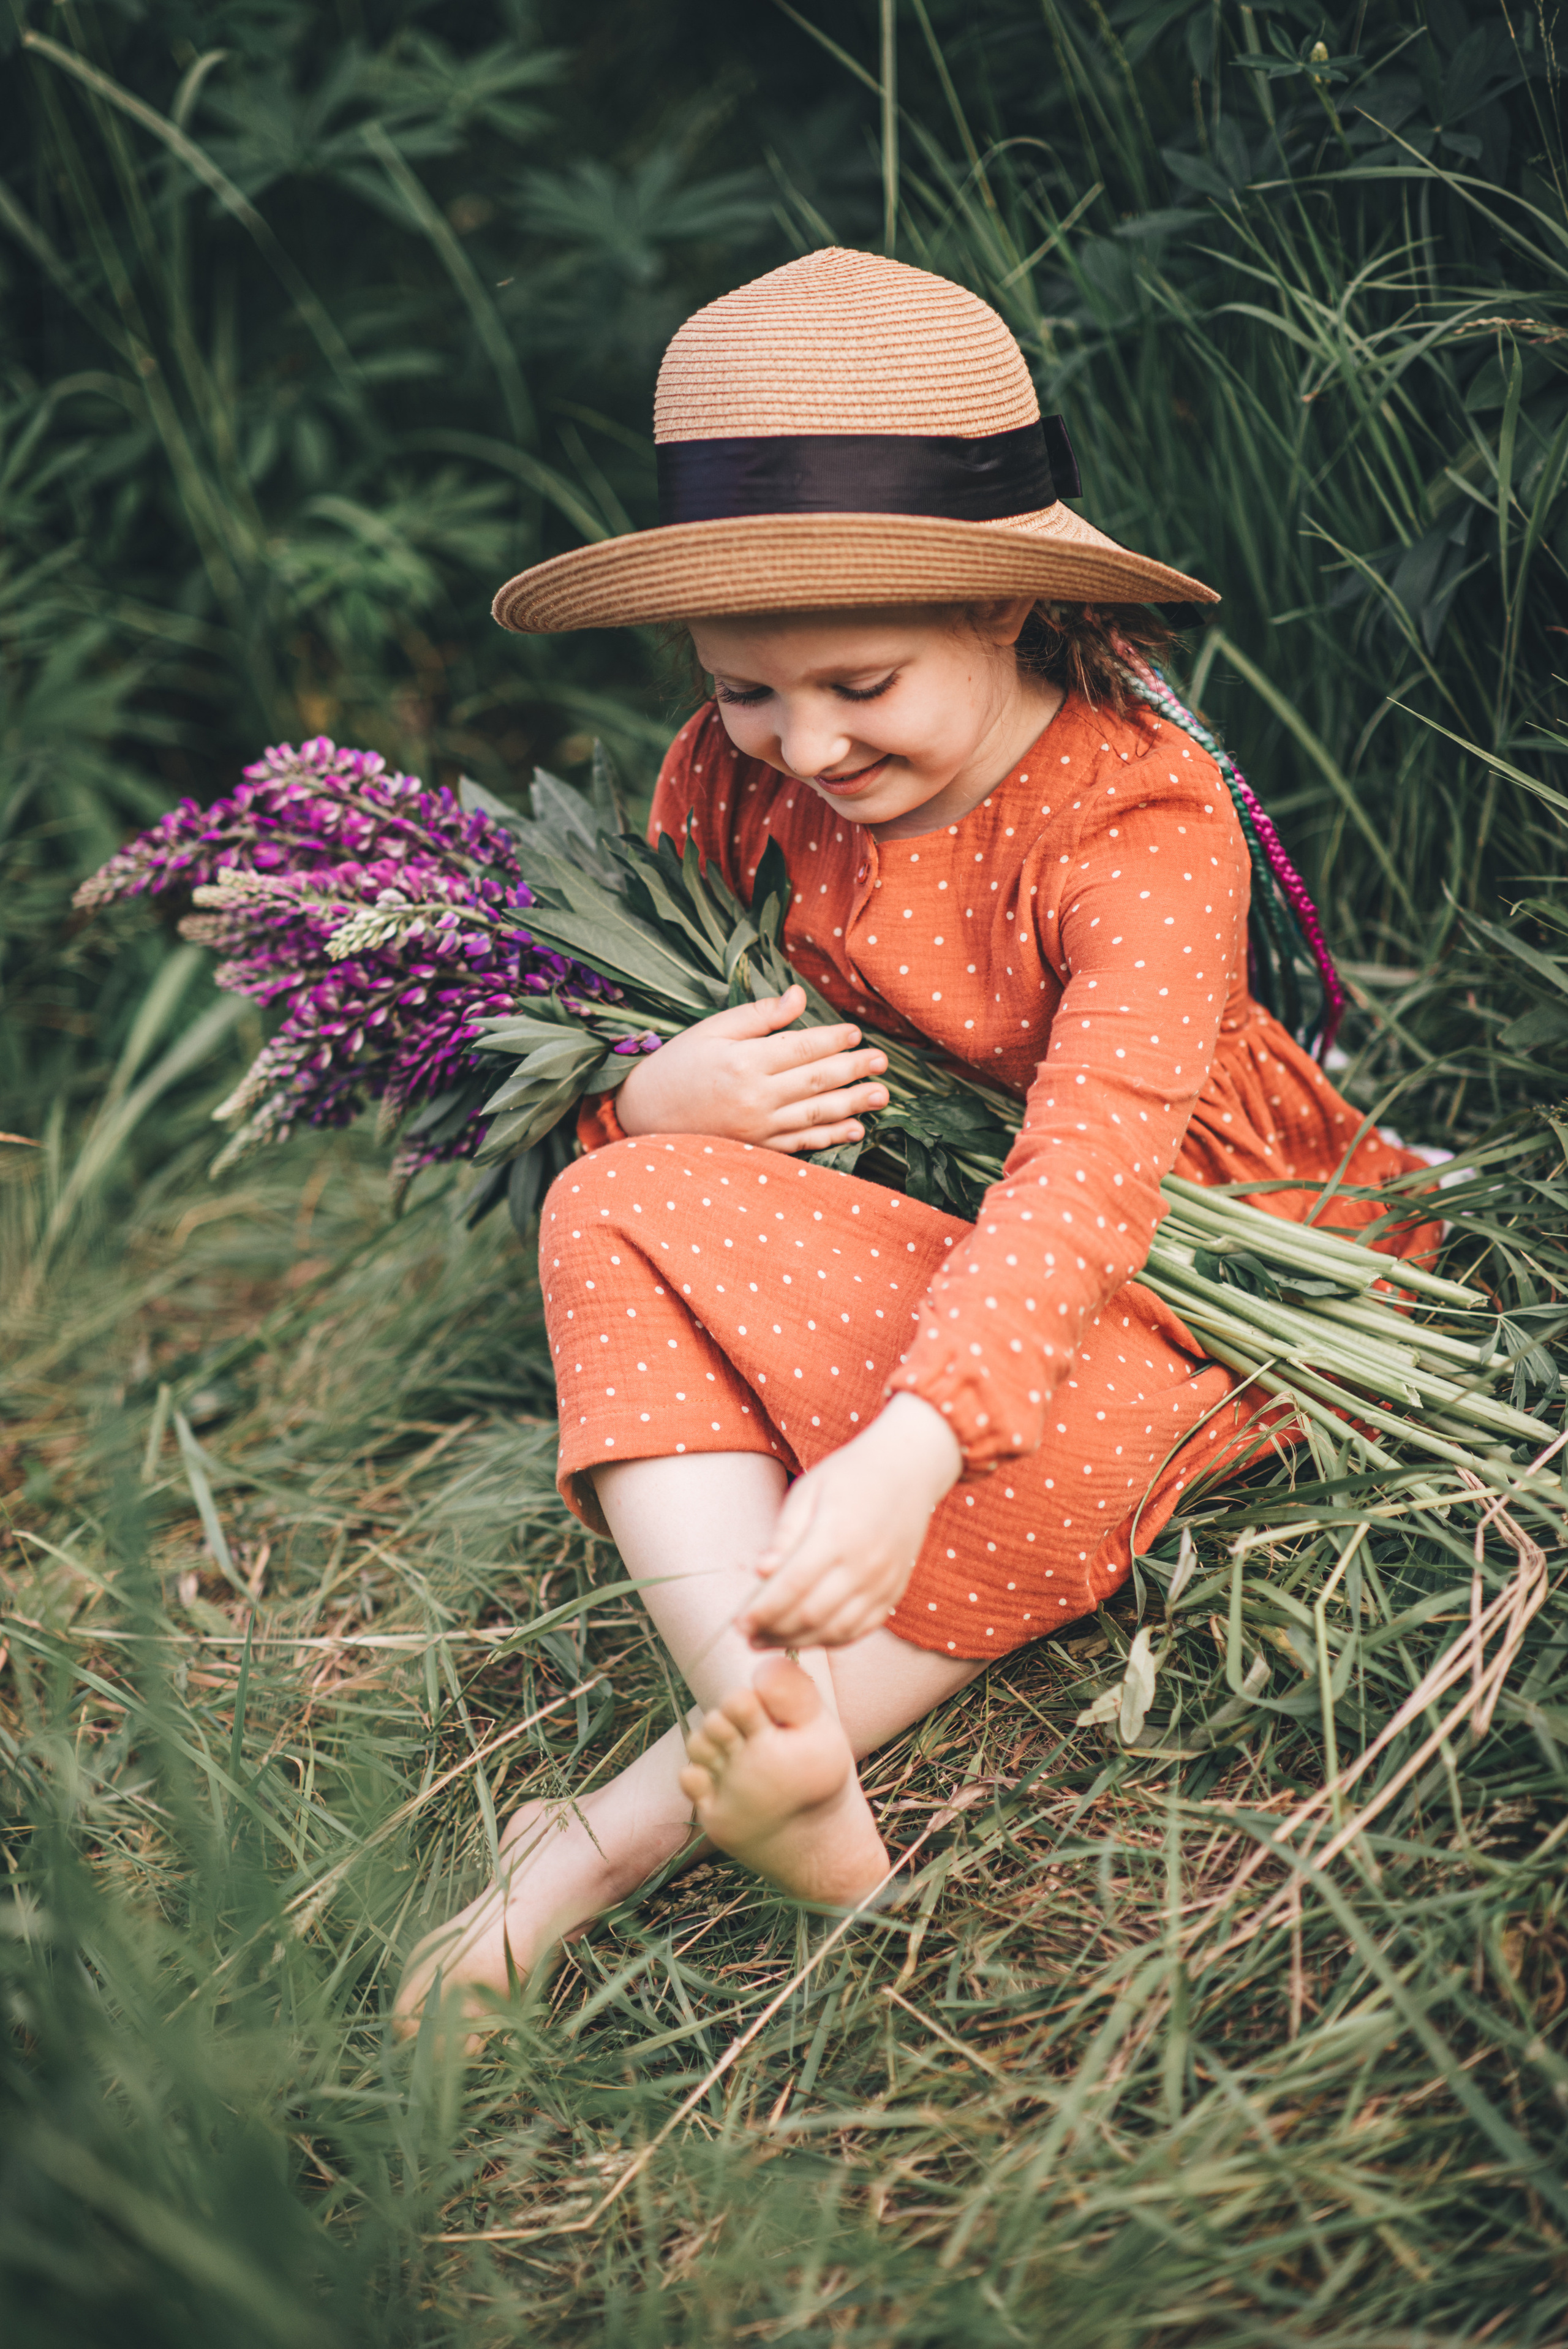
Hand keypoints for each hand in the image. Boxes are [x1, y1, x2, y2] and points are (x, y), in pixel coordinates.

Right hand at [615, 984, 888, 1152]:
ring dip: (852, 1105)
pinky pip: (801, 1144)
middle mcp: (754, 1097)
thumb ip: (759, 1016)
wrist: (643, 1113)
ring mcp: (757, 1127)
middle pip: (816, 1081)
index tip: (856, 1034)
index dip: (832, 1040)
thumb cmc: (678, 1065)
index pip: (800, 1048)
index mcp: (743, 1061)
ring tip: (881, 1096)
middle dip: (853, 1071)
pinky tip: (854, 1130)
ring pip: (815, 1115)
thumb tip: (799, 997)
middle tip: (882, 1063)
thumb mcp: (713, 1029)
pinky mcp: (756, 1147)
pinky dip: (829, 1138)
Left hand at [738, 1395, 963, 1648]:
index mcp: (838, 1534)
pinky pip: (861, 1629)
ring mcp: (884, 1582)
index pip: (793, 1586)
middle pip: (812, 1614)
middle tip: (747, 1637)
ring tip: (769, 1642)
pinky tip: (806, 1637)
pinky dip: (832, 1640)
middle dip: (774, 1631)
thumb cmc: (850, 1475)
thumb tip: (761, 1572)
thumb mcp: (808, 1490)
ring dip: (799, 1642)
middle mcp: (865, 1564)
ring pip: (837, 1630)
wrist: (908, 1469)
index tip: (738, 1623)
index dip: (762, 1610)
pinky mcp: (895, 1591)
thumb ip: (785, 1534)